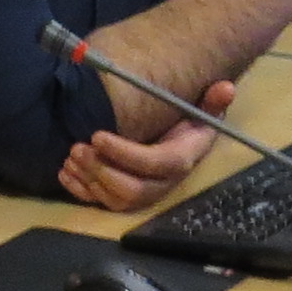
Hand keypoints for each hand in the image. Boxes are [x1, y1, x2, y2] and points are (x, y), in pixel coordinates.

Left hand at [57, 114, 220, 210]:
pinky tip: (65, 172)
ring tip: (70, 154)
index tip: (97, 135)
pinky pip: (101, 202)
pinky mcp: (123, 197)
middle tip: (78, 147)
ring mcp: (142, 193)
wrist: (179, 138)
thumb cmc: (186, 121)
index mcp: (180, 160)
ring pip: (114, 199)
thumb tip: (226, 88)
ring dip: (88, 180)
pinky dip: (80, 190)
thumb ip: (212, 101)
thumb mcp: (202, 109)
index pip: (155, 164)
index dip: (125, 154)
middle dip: (102, 171)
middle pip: (132, 190)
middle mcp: (162, 183)